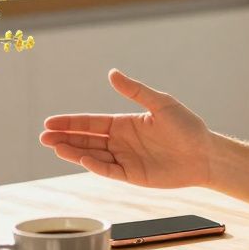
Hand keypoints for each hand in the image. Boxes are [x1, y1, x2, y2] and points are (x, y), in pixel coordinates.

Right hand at [39, 69, 215, 188]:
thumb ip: (135, 91)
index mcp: (125, 123)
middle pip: (87, 140)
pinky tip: (81, 158)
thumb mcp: (160, 103)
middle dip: (65, 138)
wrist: (205, 154)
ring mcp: (126, 160)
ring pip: (93, 156)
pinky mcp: (133, 176)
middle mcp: (121, 142)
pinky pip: (109, 171)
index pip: (91, 123)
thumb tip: (112, 73)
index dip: (70, 122)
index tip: (50, 122)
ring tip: (54, 147)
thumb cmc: (187, 126)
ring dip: (74, 152)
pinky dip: (95, 165)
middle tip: (43, 136)